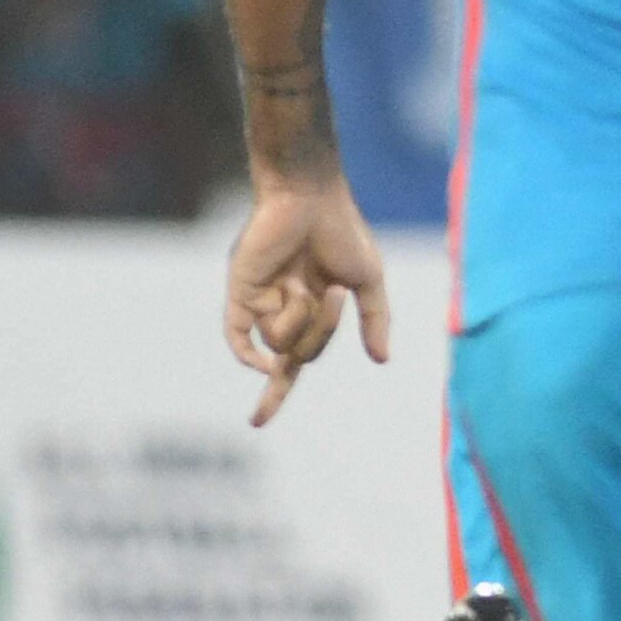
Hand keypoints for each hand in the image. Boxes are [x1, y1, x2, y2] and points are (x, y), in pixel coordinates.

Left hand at [225, 173, 389, 426]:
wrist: (309, 197)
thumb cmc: (342, 232)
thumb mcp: (368, 282)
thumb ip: (374, 320)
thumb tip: (383, 360)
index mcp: (307, 311)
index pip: (289, 362)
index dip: (274, 394)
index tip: (255, 423)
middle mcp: (277, 310)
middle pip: (298, 352)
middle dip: (321, 331)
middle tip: (333, 292)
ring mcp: (258, 300)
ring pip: (278, 342)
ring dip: (302, 320)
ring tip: (308, 282)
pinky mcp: (241, 289)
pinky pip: (238, 333)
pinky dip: (247, 351)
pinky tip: (261, 364)